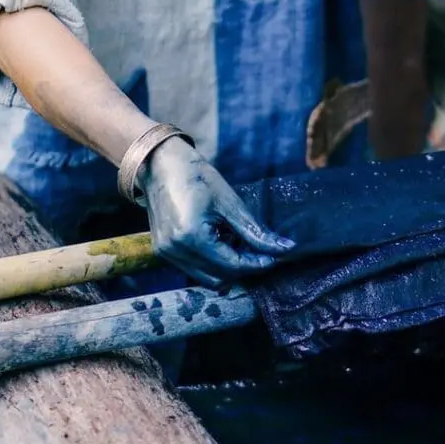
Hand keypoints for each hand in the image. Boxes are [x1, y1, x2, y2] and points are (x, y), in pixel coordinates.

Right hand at [137, 138, 294, 287]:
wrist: (159, 164)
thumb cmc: (196, 176)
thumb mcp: (230, 202)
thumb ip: (256, 231)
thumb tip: (285, 248)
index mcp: (192, 237)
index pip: (233, 266)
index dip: (257, 264)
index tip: (275, 256)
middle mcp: (176, 251)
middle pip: (221, 278)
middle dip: (244, 268)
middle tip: (260, 250)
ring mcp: (166, 254)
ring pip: (207, 279)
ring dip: (228, 269)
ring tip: (239, 245)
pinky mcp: (163, 252)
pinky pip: (194, 270)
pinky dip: (212, 264)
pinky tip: (221, 243)